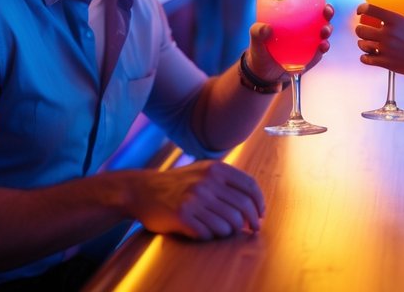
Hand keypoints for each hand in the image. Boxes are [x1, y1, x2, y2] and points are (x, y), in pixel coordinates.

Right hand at [129, 160, 264, 239]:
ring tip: (223, 229)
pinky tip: (205, 230)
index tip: (260, 214)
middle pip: (243, 207)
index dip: (260, 203)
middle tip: (252, 229)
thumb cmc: (178, 183)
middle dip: (252, 221)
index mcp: (216, 169)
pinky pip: (210, 233)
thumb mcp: (203, 171)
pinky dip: (212, 235)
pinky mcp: (183, 216)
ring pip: (230, 223)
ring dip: (230, 230)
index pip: (250, 186)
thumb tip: (256, 201)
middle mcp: (207, 182)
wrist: (142, 190)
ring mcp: (194, 199)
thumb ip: (227, 180)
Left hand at [247, 3, 334, 80]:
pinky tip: (323, 46)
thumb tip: (266, 27)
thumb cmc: (260, 50)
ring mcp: (309, 44)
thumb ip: (257, 32)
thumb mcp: (256, 39)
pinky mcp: (310, 58)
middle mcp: (304, 30)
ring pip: (323, 34)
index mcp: (293, 19)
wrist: (263, 73)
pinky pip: (319, 52)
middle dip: (327, 13)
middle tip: (327, 12)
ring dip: (327, 30)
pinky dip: (323, 48)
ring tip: (324, 31)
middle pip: (321, 18)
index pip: (308, 6)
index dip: (317, 1)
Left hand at [354, 4, 403, 83]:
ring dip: (362, 44)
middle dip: (360, 30)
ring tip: (367, 44)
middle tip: (365, 31)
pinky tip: (369, 56)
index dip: (362, 9)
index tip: (361, 11)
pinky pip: (366, 59)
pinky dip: (365, 58)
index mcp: (395, 20)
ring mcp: (386, 48)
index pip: (370, 9)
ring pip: (361, 44)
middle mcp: (388, 33)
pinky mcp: (386, 62)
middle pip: (360, 29)